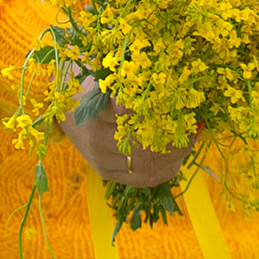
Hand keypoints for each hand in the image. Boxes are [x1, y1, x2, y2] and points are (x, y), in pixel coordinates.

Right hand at [59, 77, 189, 192]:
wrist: (64, 110)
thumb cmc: (91, 87)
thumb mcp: (107, 79)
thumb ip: (133, 86)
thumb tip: (175, 90)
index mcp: (96, 112)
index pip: (135, 117)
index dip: (163, 115)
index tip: (183, 108)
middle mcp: (97, 142)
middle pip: (145, 147)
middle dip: (175, 139)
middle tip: (195, 126)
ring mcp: (101, 161)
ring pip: (147, 167)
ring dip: (175, 156)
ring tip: (191, 140)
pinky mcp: (107, 173)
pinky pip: (143, 179)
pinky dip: (165, 170)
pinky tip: (178, 158)